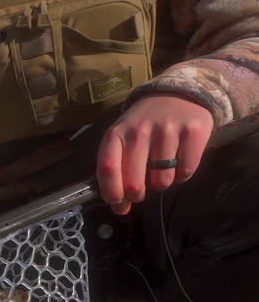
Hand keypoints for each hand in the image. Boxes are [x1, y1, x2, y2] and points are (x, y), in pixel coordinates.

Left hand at [97, 94, 213, 213]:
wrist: (177, 93)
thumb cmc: (143, 124)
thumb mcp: (122, 139)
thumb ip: (116, 170)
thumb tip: (120, 208)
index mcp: (116, 134)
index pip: (108, 168)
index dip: (111, 193)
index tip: (118, 203)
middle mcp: (139, 130)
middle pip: (134, 183)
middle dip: (136, 195)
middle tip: (140, 190)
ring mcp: (167, 130)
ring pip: (162, 181)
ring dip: (161, 183)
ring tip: (161, 167)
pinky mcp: (193, 131)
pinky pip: (185, 172)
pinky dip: (182, 175)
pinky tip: (178, 161)